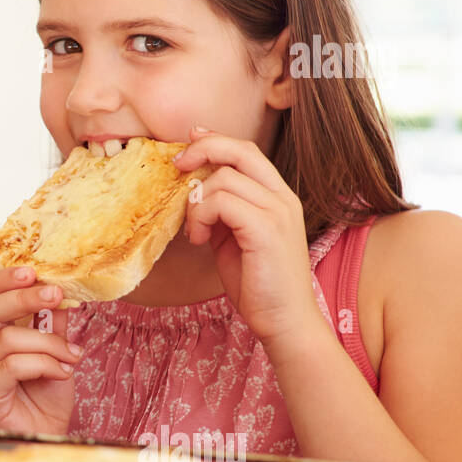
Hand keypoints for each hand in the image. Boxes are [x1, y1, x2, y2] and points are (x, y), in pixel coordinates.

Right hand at [0, 266, 80, 434]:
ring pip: (8, 338)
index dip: (8, 279)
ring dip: (49, 343)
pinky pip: (12, 366)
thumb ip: (54, 322)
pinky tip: (61, 372)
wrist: (42, 436)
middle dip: (26, 298)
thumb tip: (62, 290)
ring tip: (72, 355)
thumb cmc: (43, 395)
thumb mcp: (57, 350)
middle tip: (56, 294)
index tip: (34, 271)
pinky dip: (43, 364)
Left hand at [173, 126, 325, 344]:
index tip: (189, 141)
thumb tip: (192, 190)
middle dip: (202, 150)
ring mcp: (278, 212)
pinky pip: (221, 202)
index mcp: (278, 197)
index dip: (215, 140)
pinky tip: (199, 240)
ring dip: (196, 203)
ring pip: (223, 179)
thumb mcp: (234, 238)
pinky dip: (201, 217)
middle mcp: (283, 198)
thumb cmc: (258, 284)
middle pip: (240, 151)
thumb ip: (221, 212)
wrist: (283, 321)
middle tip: (177, 165)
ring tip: (194, 232)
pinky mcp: (266, 229)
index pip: (247, 151)